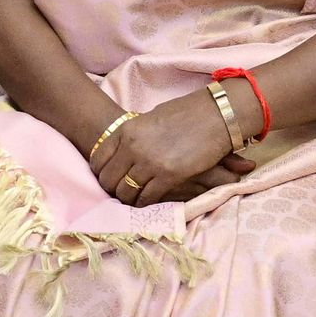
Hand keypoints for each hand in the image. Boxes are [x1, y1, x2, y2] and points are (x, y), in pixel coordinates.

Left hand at [90, 91, 251, 206]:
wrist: (216, 114)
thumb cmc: (187, 113)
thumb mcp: (151, 119)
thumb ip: (136, 136)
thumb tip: (128, 149)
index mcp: (126, 130)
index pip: (99, 160)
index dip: (101, 173)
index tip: (109, 178)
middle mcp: (133, 146)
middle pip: (109, 179)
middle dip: (113, 189)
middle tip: (121, 193)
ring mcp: (150, 162)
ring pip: (125, 192)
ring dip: (128, 198)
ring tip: (134, 200)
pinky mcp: (169, 175)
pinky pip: (147, 197)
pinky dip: (145, 202)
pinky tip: (148, 202)